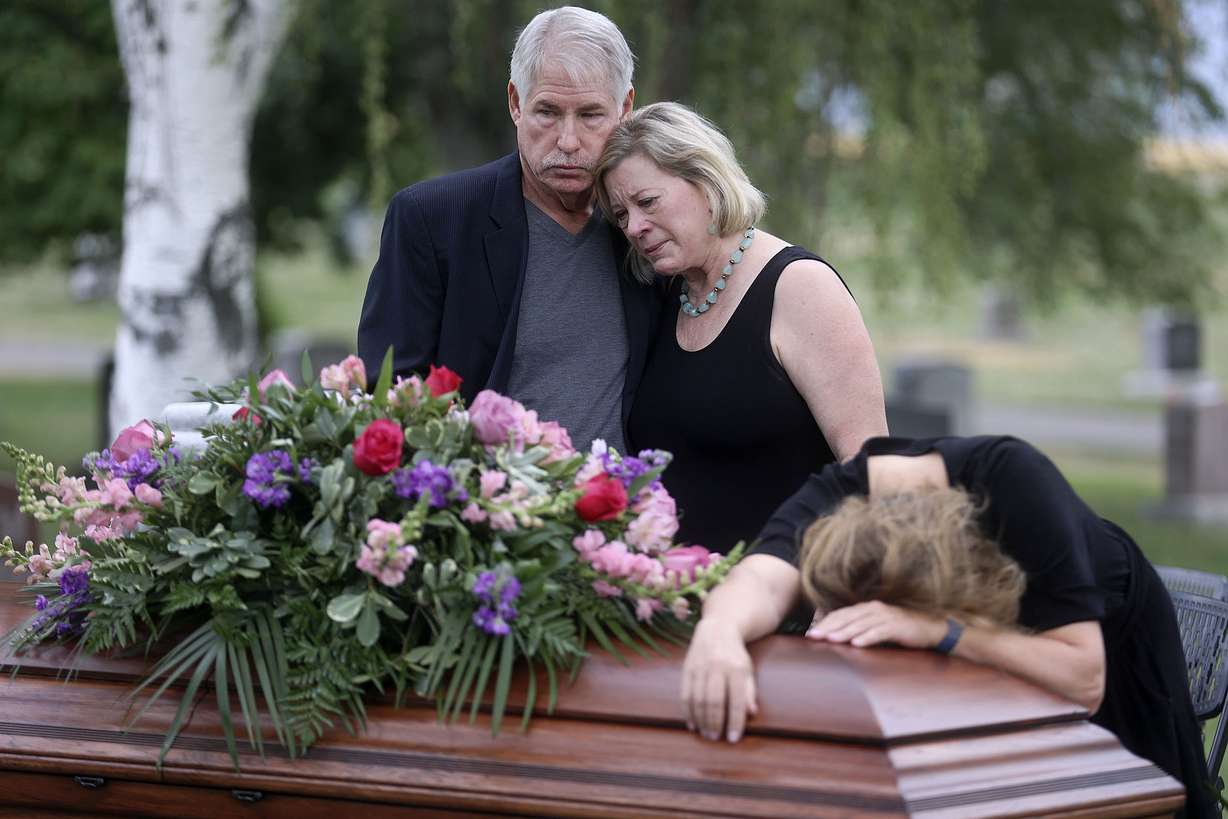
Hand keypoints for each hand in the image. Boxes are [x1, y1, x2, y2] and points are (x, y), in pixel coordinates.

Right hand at [681, 618, 758, 742]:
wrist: (716, 629)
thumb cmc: (735, 655)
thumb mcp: (747, 670)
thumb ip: (749, 692)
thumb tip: (751, 713)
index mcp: (736, 669)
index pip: (736, 700)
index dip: (735, 721)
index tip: (733, 738)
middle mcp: (717, 667)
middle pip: (714, 701)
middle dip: (714, 723)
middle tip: (716, 738)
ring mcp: (700, 667)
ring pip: (698, 699)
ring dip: (700, 720)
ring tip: (705, 734)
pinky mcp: (687, 669)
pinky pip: (685, 694)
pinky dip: (688, 712)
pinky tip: (692, 723)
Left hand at [806, 601, 946, 649]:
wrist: (930, 628)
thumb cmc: (900, 630)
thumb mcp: (877, 627)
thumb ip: (861, 628)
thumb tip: (838, 638)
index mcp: (867, 608)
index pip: (842, 614)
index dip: (825, 622)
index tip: (810, 633)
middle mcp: (874, 609)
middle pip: (847, 618)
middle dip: (829, 627)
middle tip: (813, 636)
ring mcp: (886, 617)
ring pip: (860, 625)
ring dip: (844, 632)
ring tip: (830, 640)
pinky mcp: (897, 626)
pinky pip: (879, 632)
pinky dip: (867, 638)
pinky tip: (856, 644)